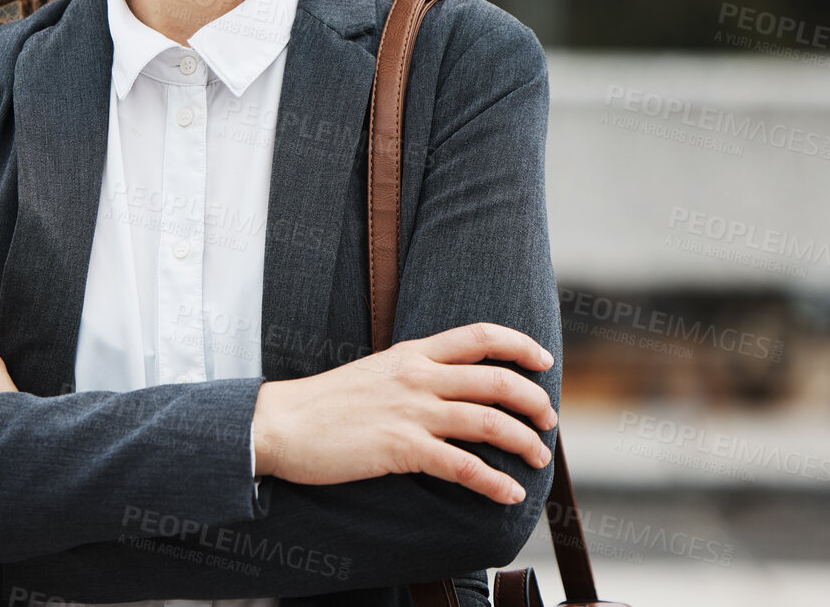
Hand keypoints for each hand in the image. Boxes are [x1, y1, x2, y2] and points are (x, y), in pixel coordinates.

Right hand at [251, 322, 555, 504]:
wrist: (281, 424)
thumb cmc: (323, 404)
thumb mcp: (375, 373)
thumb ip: (411, 375)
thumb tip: (446, 389)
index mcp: (412, 353)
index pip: (479, 335)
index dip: (520, 345)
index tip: (544, 360)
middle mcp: (418, 376)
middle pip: (496, 379)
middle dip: (533, 400)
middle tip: (548, 421)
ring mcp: (411, 411)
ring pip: (488, 420)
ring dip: (524, 441)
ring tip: (538, 459)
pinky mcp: (401, 448)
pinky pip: (462, 465)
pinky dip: (493, 481)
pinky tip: (509, 494)